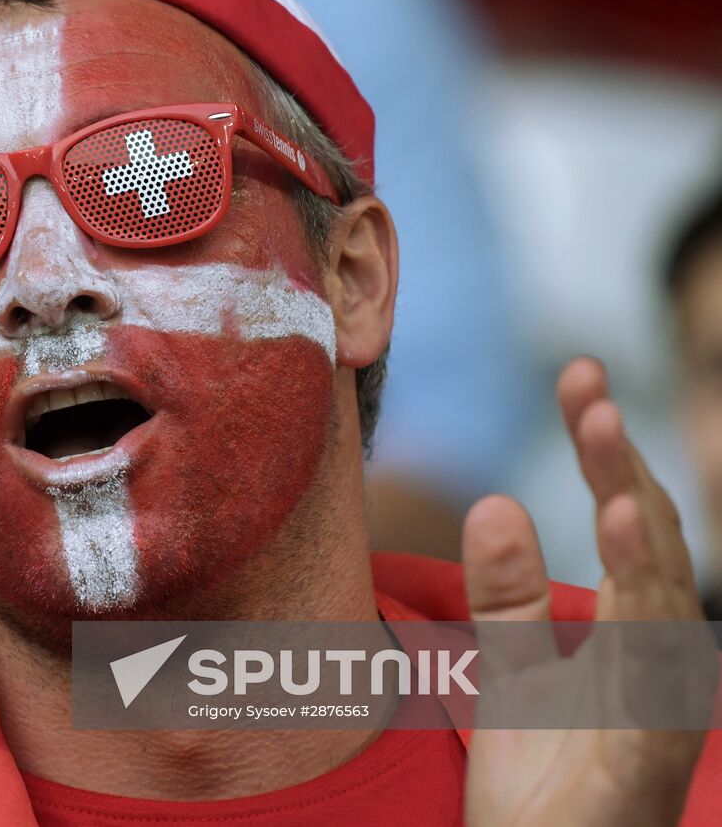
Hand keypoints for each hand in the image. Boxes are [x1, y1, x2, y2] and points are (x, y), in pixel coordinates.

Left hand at [462, 357, 714, 825]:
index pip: (622, 517)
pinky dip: (639, 587)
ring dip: (630, 500)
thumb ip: (507, 593)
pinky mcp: (653, 745)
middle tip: (585, 378)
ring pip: (658, 583)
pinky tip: (619, 526)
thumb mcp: (510, 671)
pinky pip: (652, 657)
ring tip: (600, 425)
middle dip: (616, 455)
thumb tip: (496, 501)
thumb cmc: (542, 783)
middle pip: (644, 534)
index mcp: (630, 628)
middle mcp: (658, 653)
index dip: (604, 448)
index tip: (577, 376)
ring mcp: (663, 697)